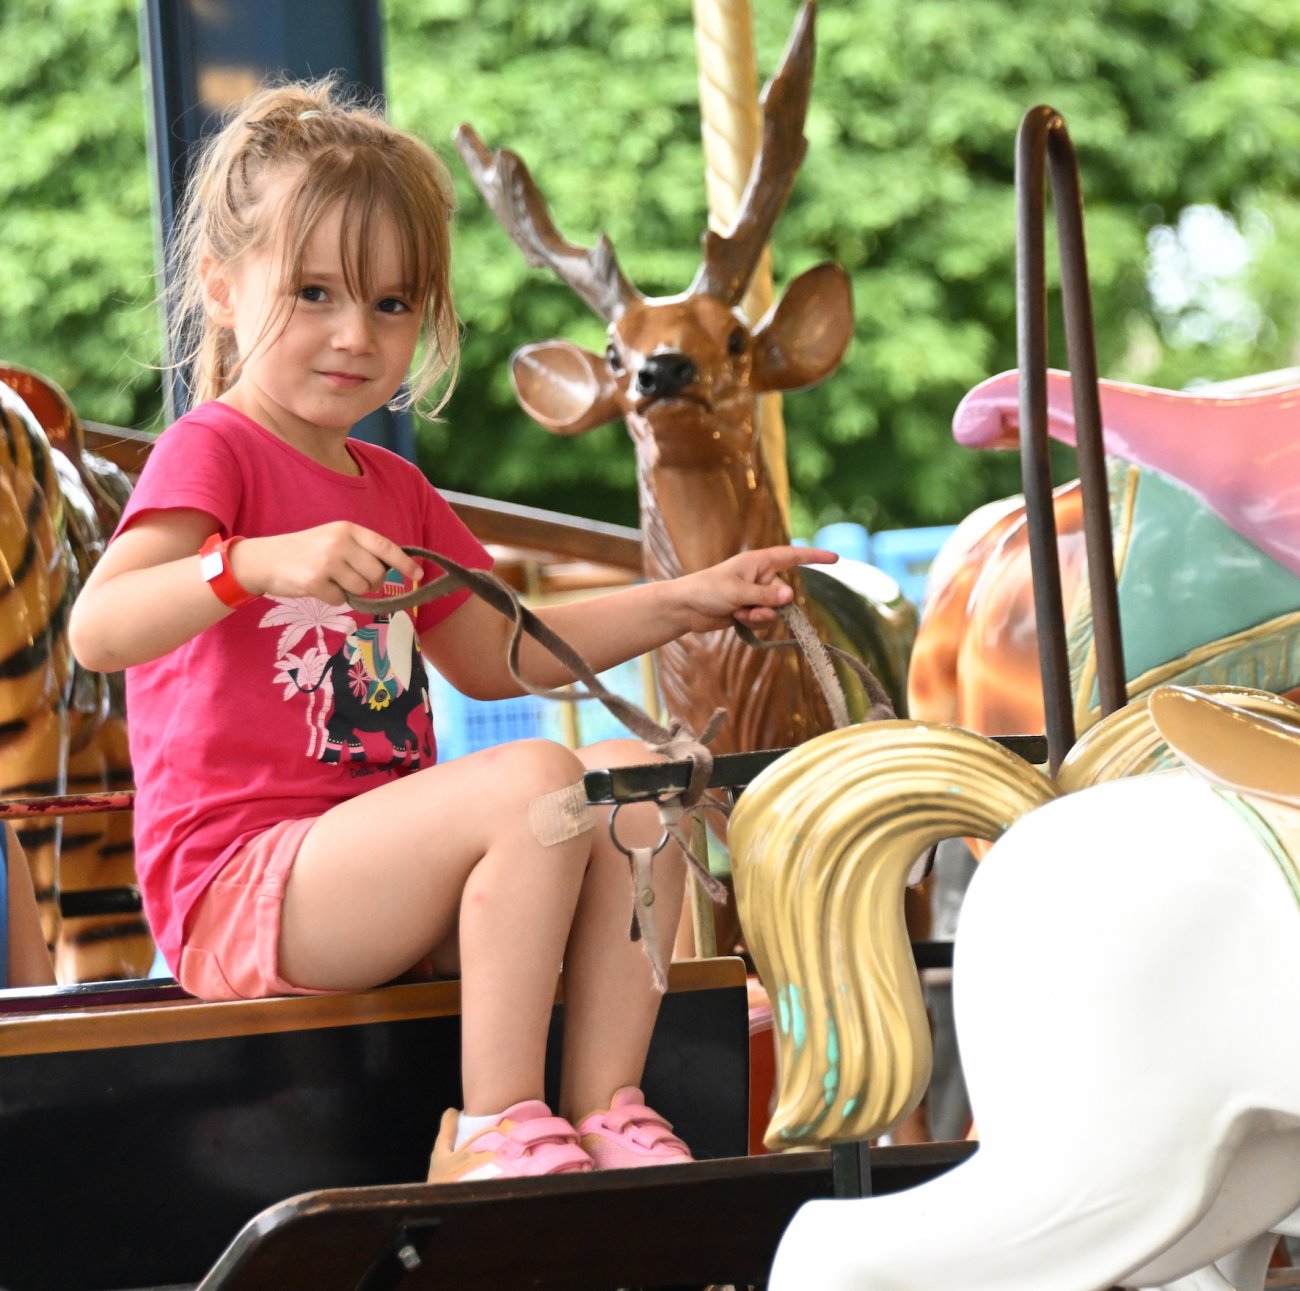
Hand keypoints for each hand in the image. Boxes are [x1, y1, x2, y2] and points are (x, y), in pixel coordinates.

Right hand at [231, 522, 421, 604]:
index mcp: (348, 529)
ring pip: (361, 589)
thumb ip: (360, 550)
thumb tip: (391, 569)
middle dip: (372, 584)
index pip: (385, 546)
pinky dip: (333, 599)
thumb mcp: (333, 539)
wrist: (266, 559)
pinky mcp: (314, 581)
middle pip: (377, 574)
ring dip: (351, 592)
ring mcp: (327, 562)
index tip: (419, 574)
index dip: (405, 563)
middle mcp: (339, 542)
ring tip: (333, 581)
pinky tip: (319, 587)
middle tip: (354, 581)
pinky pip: (341, 600)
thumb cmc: (305, 551)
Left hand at [668, 546, 837, 632]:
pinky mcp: (750, 609)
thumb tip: (791, 597)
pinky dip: (753, 622)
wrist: (686, 608)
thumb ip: (765, 596)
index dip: (814, 558)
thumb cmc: (707, 590)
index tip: (836, 559)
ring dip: (759, 616)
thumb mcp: (737, 592)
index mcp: (759, 562)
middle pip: (783, 593)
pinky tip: (736, 619)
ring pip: (775, 610)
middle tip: (748, 608)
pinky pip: (765, 619)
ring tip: (738, 613)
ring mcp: (756, 594)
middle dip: (770, 605)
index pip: (793, 557)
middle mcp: (760, 576)